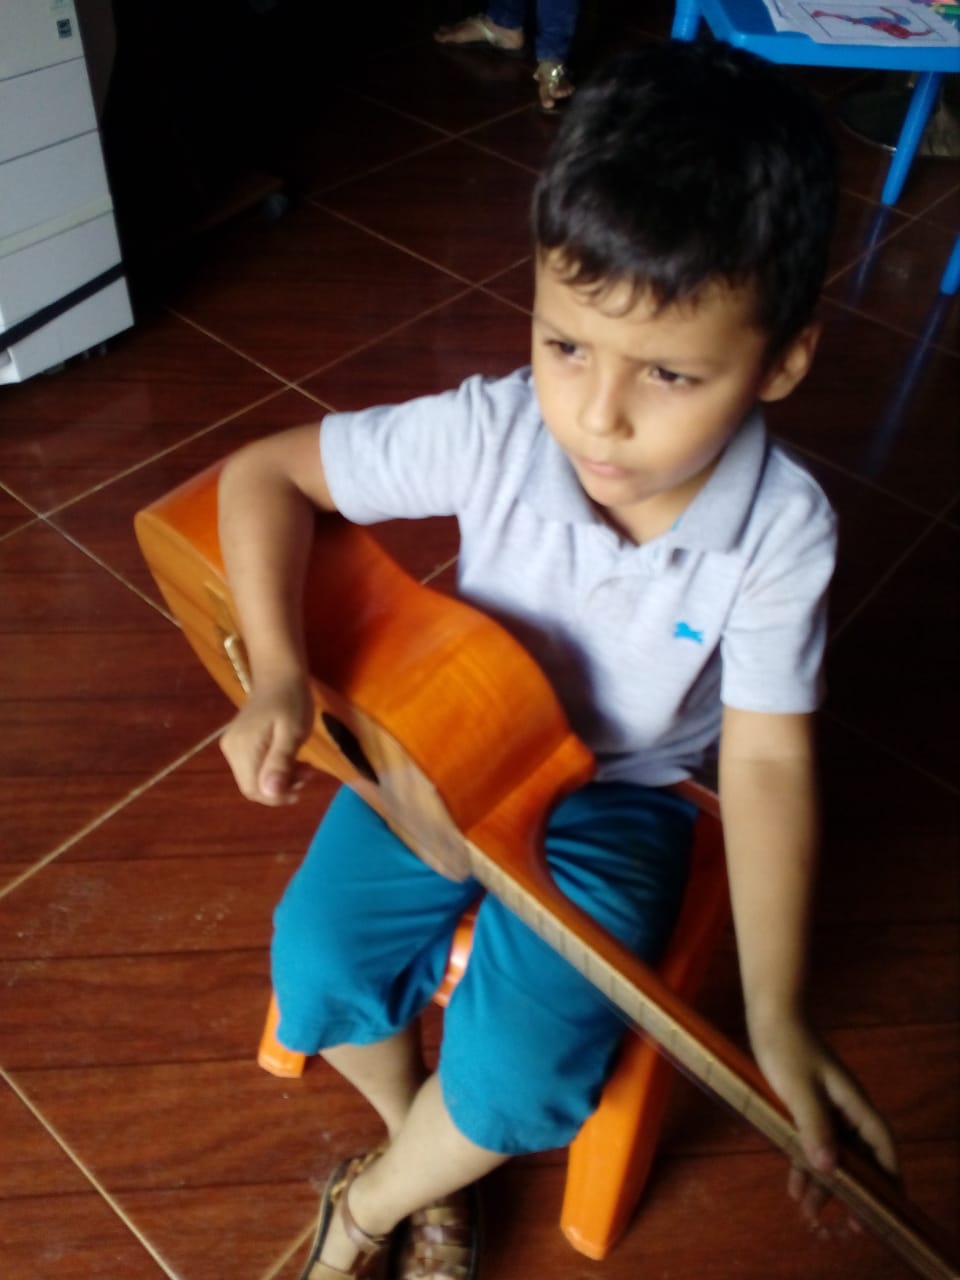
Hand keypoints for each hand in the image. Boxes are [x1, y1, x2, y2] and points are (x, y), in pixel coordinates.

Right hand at [220, 675, 313, 805]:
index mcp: (243, 748)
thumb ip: (281, 762)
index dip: (278, 797)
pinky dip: (274, 770)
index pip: (254, 790)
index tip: (303, 786)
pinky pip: (255, 768)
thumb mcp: (293, 732)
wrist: (280, 674)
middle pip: (253, 787)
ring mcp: (233, 746)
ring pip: (255, 779)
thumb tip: (271, 794)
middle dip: (281, 788)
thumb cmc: (291, 700)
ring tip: (304, 765)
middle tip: (308, 772)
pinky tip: (291, 759)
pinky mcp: (239, 743)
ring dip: (281, 780)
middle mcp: (231, 750)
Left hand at [749, 1014, 898, 1233]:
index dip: (889, 1174)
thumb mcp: (799, 1089)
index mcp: (853, 1102)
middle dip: (854, 1189)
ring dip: (823, 1182)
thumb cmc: (787, 1047)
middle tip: (849, 1224)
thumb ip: (814, 1127)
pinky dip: (804, 1163)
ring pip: (831, 1153)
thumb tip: (830, 1168)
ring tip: (810, 1212)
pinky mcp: (805, 1105)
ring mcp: (825, 1107)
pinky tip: (793, 1186)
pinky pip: (811, 1141)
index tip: (888, 1206)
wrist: (770, 1016)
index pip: (881, 1144)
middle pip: (857, 1156)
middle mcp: (844, 1108)